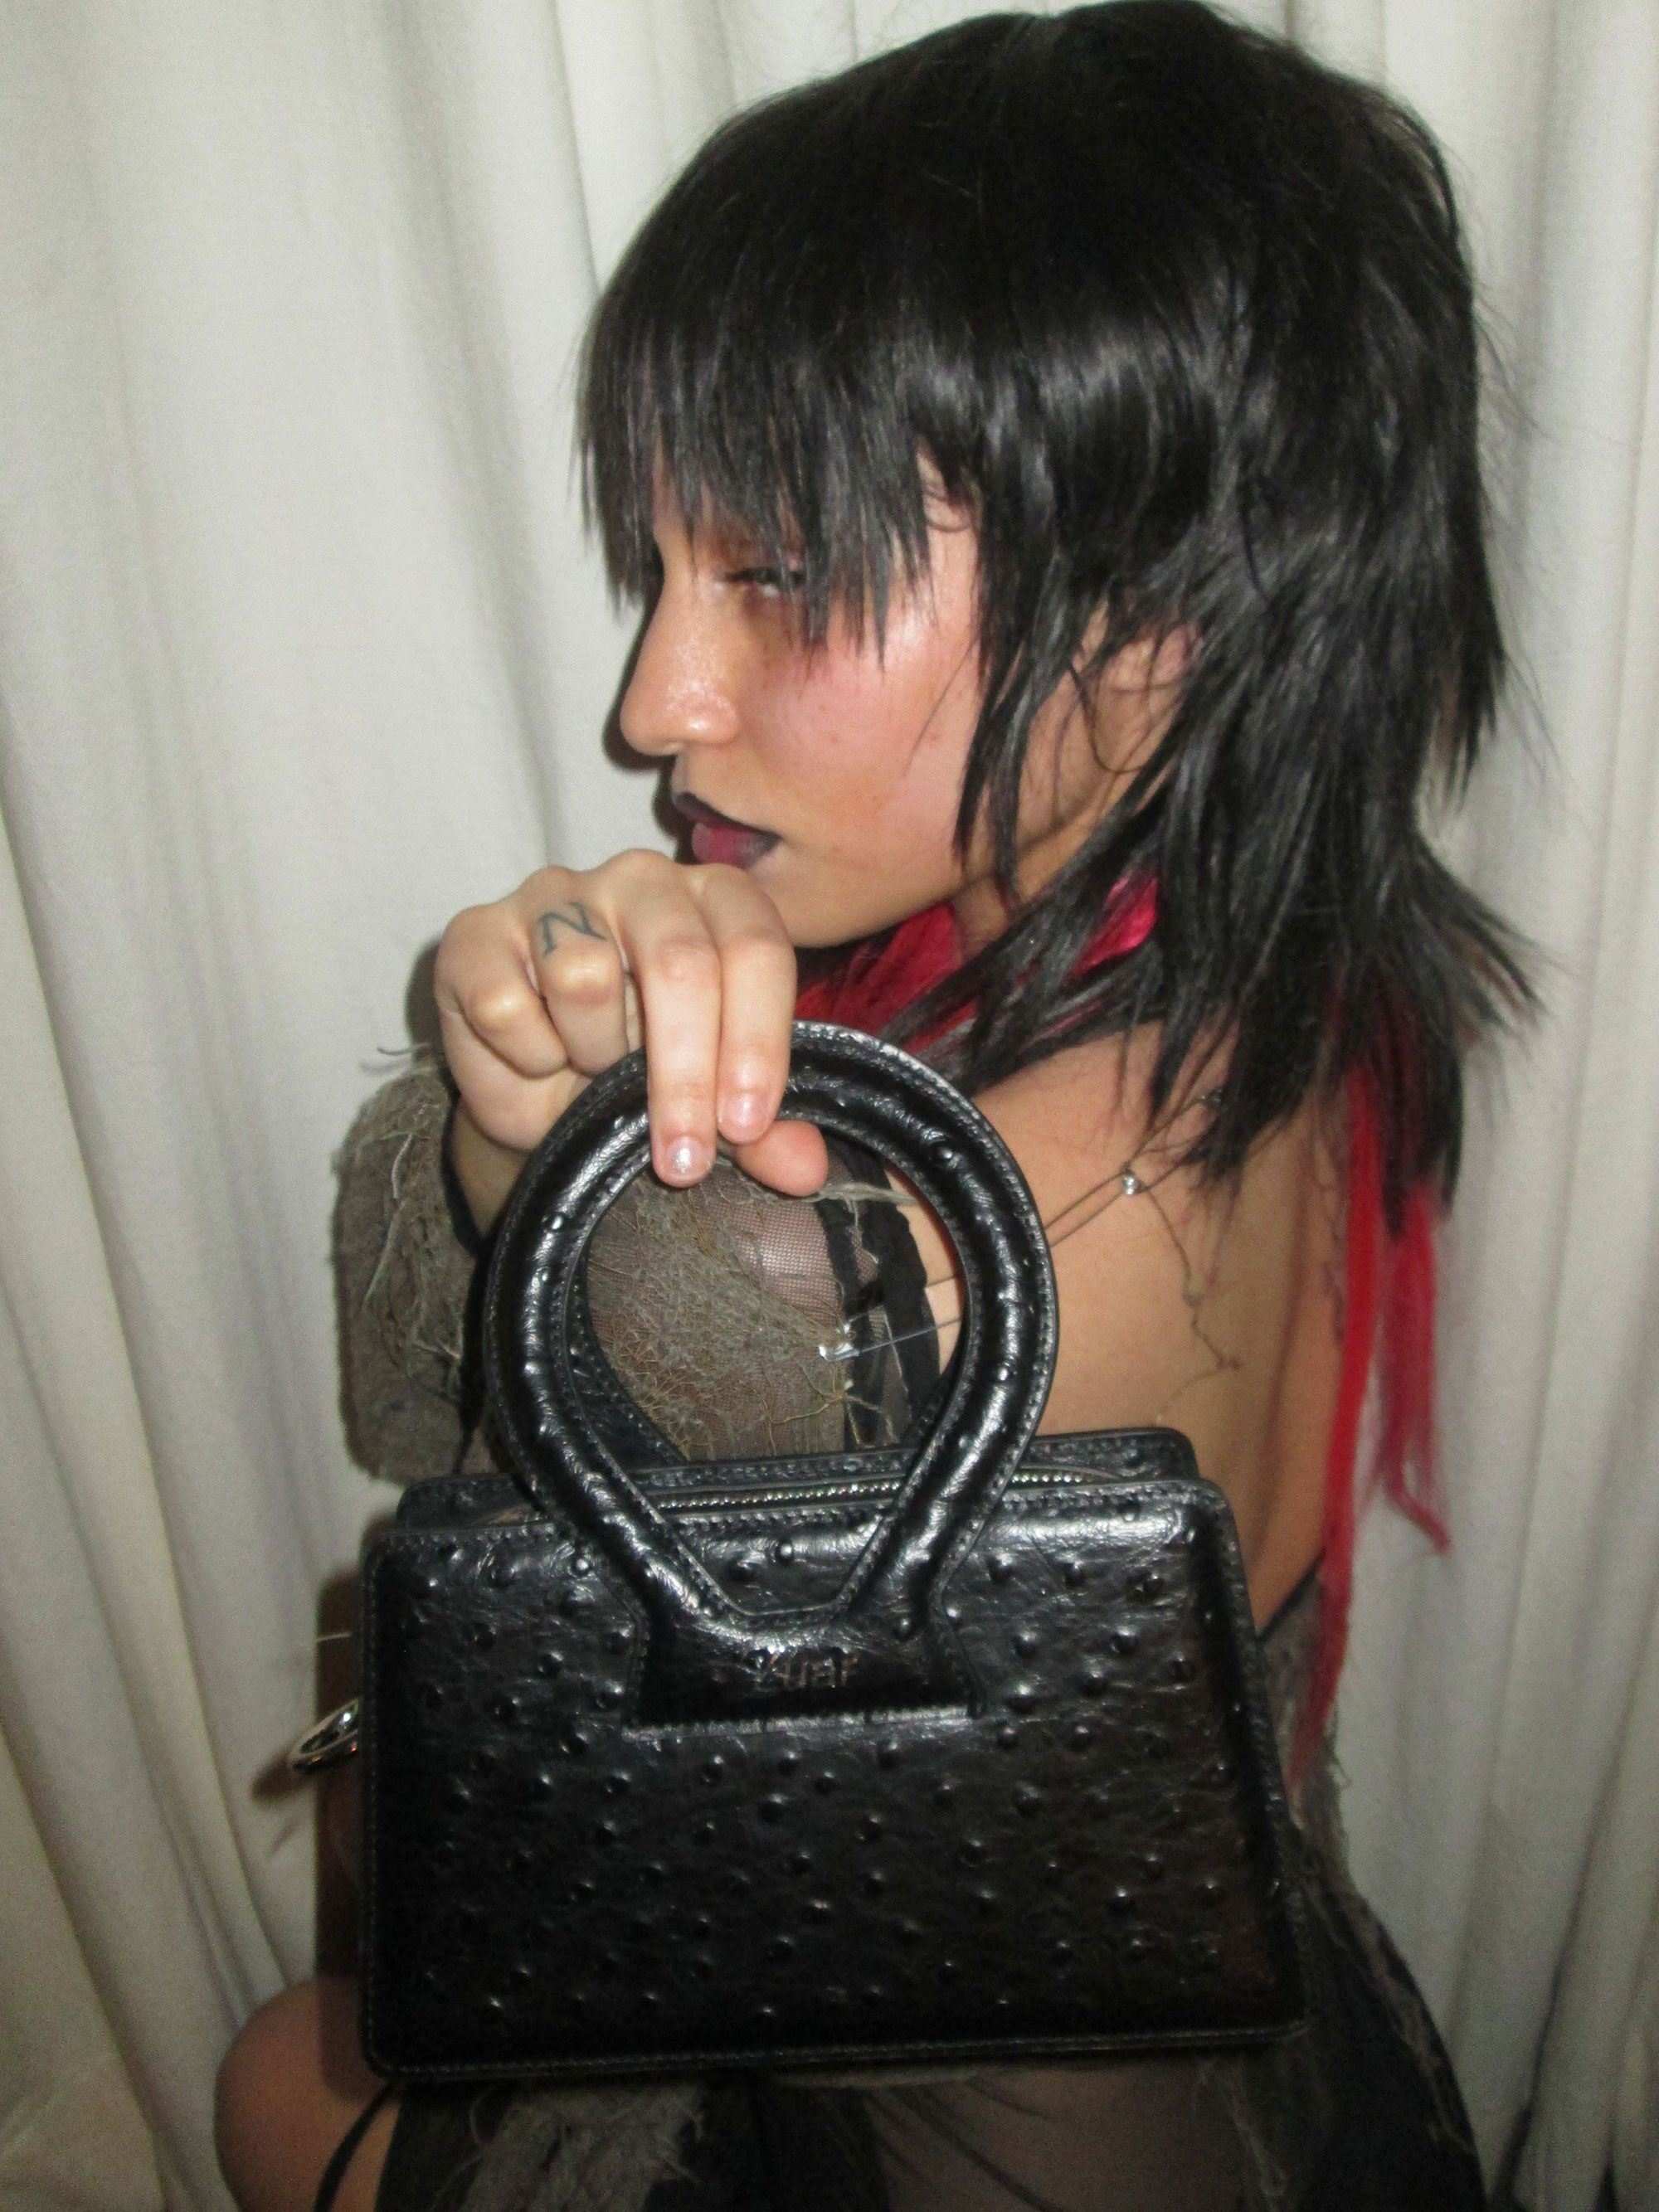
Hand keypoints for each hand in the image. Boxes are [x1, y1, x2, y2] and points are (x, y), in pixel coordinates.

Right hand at [433, 851, 828, 1231]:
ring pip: (584, 975)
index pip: (756, 947)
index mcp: (715, 899)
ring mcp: (552, 894)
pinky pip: (505, 1003)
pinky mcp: (475, 931)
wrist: (535, 1095)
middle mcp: (641, 879)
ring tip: (593, 1070)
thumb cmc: (637, 1075)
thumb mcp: (707, 1105)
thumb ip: (762, 1133)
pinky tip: (535, 1059)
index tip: (745, 1125)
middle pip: (680, 961)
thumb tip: (804, 1169)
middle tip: (682, 1159)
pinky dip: (525, 1055)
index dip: (757, 1040)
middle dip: (685, 1074)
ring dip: (594, 1054)